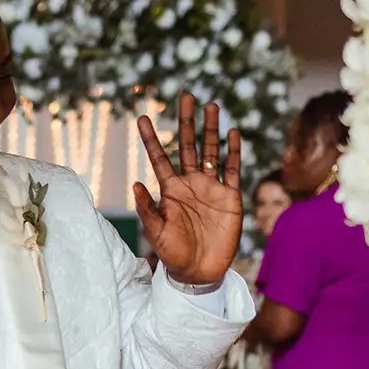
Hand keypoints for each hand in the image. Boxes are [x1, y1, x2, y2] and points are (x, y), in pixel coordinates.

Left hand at [134, 94, 243, 288]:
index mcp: (170, 189)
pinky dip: (233, 151)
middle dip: (187, 122)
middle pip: (189, 145)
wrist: (199, 272)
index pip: (160, 157)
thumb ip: (148, 209)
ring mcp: (211, 187)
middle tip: (185, 96)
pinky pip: (232, 169)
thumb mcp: (156, 232)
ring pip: (212, 151)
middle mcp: (190, 183)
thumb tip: (135, 184)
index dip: (151, 138)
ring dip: (211, 130)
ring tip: (211, 106)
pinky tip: (233, 134)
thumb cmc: (173, 254)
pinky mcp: (230, 196)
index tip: (141, 117)